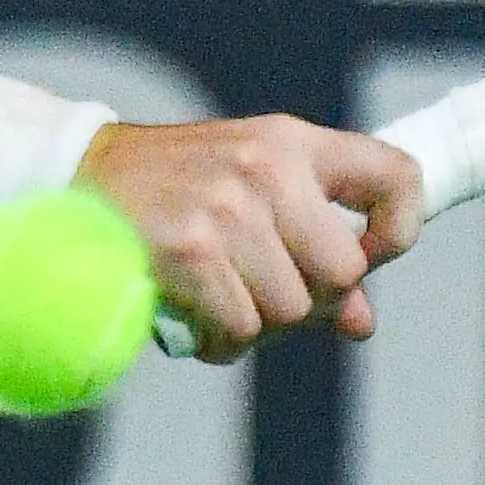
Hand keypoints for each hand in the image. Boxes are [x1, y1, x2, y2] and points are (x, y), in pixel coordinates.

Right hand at [80, 116, 423, 359]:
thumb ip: (313, 245)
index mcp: (293, 143)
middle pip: (343, 272)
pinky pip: (241, 328)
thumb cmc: (180, 186)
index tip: (372, 255)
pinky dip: (222, 340)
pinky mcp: (190, 250)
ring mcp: (228, 208)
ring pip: (291, 310)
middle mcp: (267, 168)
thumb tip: (360, 322)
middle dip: (313, 302)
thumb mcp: (255, 191)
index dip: (401, 227)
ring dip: (260, 325)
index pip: (396, 175)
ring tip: (224, 302)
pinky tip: (198, 317)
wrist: (83, 172)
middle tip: (271, 294)